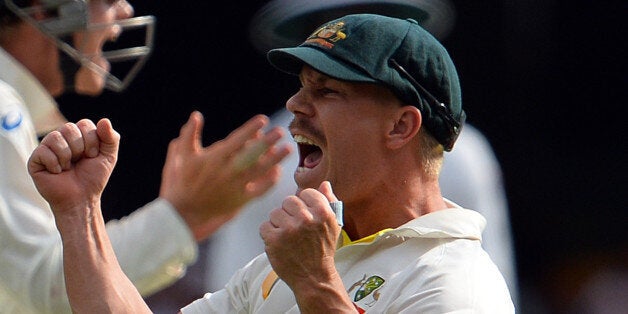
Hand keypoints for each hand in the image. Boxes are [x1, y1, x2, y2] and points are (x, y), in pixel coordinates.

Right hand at [28, 119, 119, 214]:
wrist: (81, 198)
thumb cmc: (93, 178)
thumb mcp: (108, 157)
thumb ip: (111, 138)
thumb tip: (105, 121)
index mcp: (78, 136)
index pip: (84, 124)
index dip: (92, 141)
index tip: (93, 155)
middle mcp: (61, 139)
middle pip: (69, 128)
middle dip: (80, 148)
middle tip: (80, 162)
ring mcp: (47, 148)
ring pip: (55, 137)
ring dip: (67, 156)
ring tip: (68, 167)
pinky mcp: (35, 160)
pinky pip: (43, 151)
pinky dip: (55, 164)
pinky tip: (57, 172)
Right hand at [159, 111, 291, 240]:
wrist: (183, 212)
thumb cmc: (181, 181)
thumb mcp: (181, 156)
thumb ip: (189, 134)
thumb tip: (196, 114)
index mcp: (214, 158)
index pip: (237, 140)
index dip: (251, 129)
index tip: (263, 119)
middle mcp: (227, 171)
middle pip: (252, 154)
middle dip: (267, 142)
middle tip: (281, 131)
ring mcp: (234, 186)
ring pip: (259, 171)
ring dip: (275, 159)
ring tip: (288, 148)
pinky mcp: (239, 200)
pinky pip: (259, 190)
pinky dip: (269, 182)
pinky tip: (278, 172)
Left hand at [259, 181, 341, 289]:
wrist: (314, 277)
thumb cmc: (323, 249)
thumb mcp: (333, 225)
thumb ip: (329, 202)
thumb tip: (324, 183)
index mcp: (323, 212)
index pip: (305, 193)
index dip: (304, 204)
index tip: (305, 216)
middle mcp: (306, 219)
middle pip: (288, 201)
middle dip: (290, 213)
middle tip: (296, 228)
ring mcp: (289, 230)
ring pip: (275, 213)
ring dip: (278, 223)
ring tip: (288, 236)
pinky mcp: (274, 240)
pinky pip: (264, 226)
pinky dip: (269, 234)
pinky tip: (279, 243)